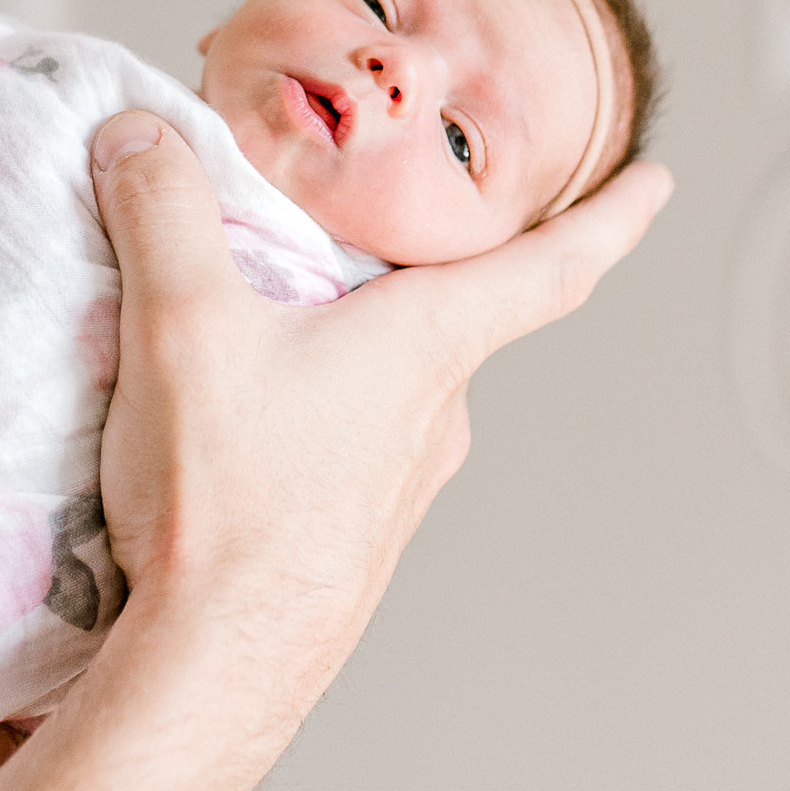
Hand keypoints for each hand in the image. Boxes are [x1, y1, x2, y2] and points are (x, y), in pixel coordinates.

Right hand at [89, 109, 670, 670]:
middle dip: (415, 259)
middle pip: (446, 308)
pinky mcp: (349, 519)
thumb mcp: (183, 323)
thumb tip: (139, 135)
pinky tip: (237, 397)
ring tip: (266, 301)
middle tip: (370, 216)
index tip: (650, 184)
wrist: (216, 655)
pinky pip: (346, 424)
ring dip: (351, 328)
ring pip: (392, 371)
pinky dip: (311, 387)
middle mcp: (432, 408)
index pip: (548, 267)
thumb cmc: (229, 500)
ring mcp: (397, 474)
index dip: (608, 217)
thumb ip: (163, 213)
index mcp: (424, 345)